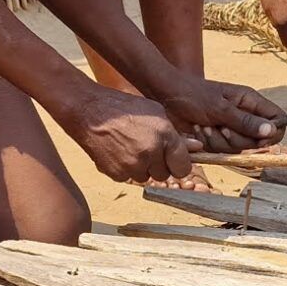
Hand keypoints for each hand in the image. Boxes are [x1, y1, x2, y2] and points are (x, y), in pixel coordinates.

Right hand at [62, 89, 194, 182]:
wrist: (88, 111)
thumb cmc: (124, 108)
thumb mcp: (155, 113)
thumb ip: (176, 134)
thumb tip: (198, 148)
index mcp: (164, 136)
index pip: (183, 167)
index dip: (179, 163)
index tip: (173, 160)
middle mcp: (150, 153)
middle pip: (164, 174)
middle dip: (158, 164)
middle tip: (145, 146)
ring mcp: (132, 165)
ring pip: (145, 177)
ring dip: (141, 166)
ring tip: (129, 145)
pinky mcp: (116, 174)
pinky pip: (128, 177)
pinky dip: (124, 168)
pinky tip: (117, 150)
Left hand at [158, 77, 284, 154]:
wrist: (165, 96)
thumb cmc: (191, 94)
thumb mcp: (219, 108)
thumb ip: (245, 121)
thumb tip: (272, 131)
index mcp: (251, 102)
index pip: (278, 120)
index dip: (273, 134)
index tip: (258, 139)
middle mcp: (245, 116)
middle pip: (258, 141)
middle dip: (236, 139)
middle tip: (219, 126)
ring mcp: (231, 128)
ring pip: (239, 149)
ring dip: (219, 142)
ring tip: (204, 126)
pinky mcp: (217, 139)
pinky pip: (222, 152)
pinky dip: (208, 145)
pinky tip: (197, 132)